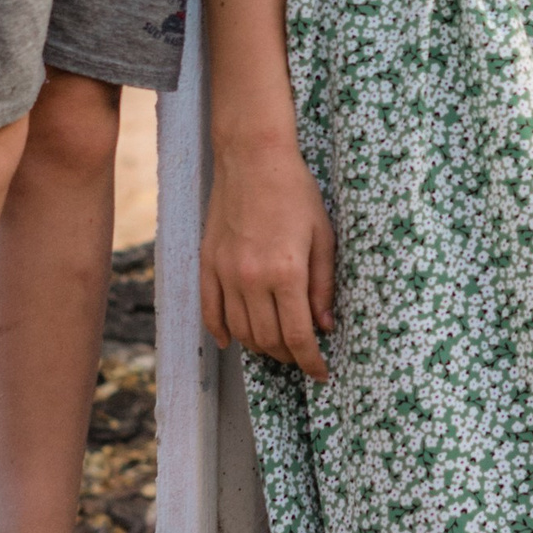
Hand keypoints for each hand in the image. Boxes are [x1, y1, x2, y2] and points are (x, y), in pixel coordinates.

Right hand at [201, 132, 335, 371]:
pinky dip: (221, 332)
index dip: (312, 362)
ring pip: (240, 331)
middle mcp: (253, 279)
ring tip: (277, 347)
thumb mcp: (323, 236)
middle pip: (269, 339)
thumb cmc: (296, 193)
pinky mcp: (207, 264)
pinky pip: (210, 311)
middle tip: (303, 357)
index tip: (322, 373)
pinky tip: (232, 340)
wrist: (253, 159)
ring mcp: (226, 273)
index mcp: (287, 272)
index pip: (299, 336)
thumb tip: (325, 326)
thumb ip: (323, 285)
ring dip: (260, 347)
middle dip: (289, 356)